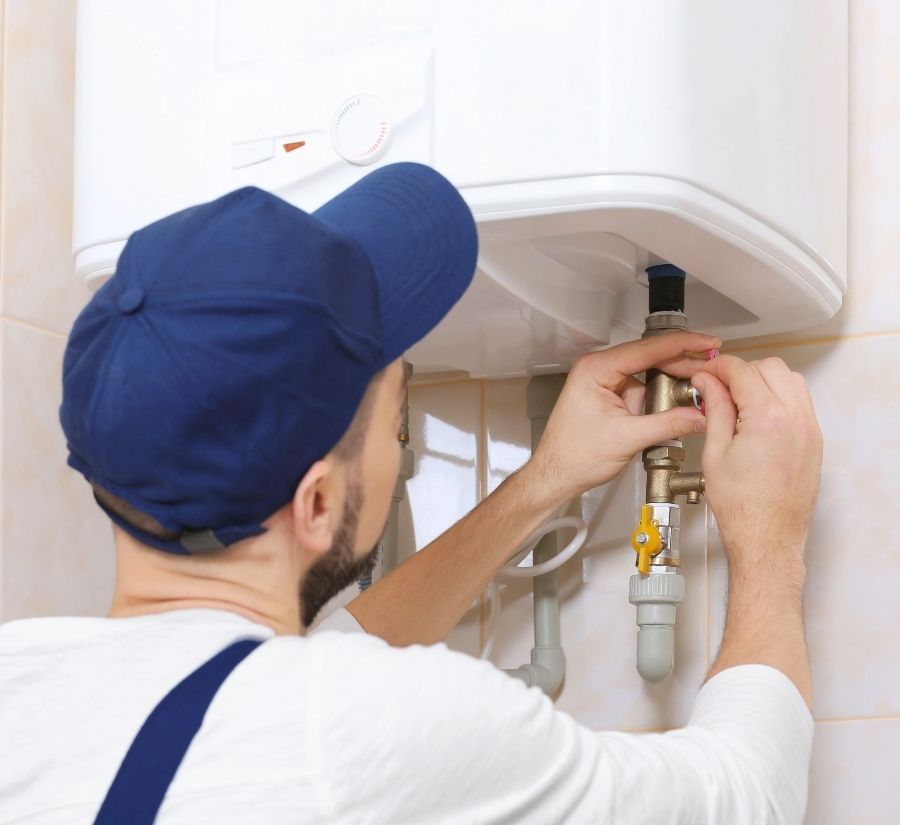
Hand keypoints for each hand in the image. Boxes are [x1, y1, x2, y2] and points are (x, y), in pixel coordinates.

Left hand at [528, 332, 720, 501]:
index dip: (682, 345)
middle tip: (711, 370)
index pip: (647, 349)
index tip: (707, 343)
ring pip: (648, 373)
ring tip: (695, 393)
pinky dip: (658, 397)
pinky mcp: (608, 394)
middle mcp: (598, 368)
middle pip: (650, 357)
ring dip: (670, 384)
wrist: (556, 475)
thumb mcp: (628, 439)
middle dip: (681, 366)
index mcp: (596, 369)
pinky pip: (640, 389)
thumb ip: (668, 424)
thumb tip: (700, 415)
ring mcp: (603, 381)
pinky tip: (674, 406)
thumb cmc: (574, 456)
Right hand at [691, 355, 821, 568]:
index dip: (717, 367)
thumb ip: (714, 409)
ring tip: (738, 401)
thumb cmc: (741, 506)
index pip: (742, 371)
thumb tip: (708, 383)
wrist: (767, 537)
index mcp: (767, 418)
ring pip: (789, 379)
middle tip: (717, 387)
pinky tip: (756, 414)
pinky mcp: (814, 440)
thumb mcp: (715, 452)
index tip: (704, 374)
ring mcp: (809, 429)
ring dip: (763, 380)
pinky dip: (778, 396)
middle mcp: (795, 418)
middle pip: (769, 368)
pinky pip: (800, 401)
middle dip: (741, 371)